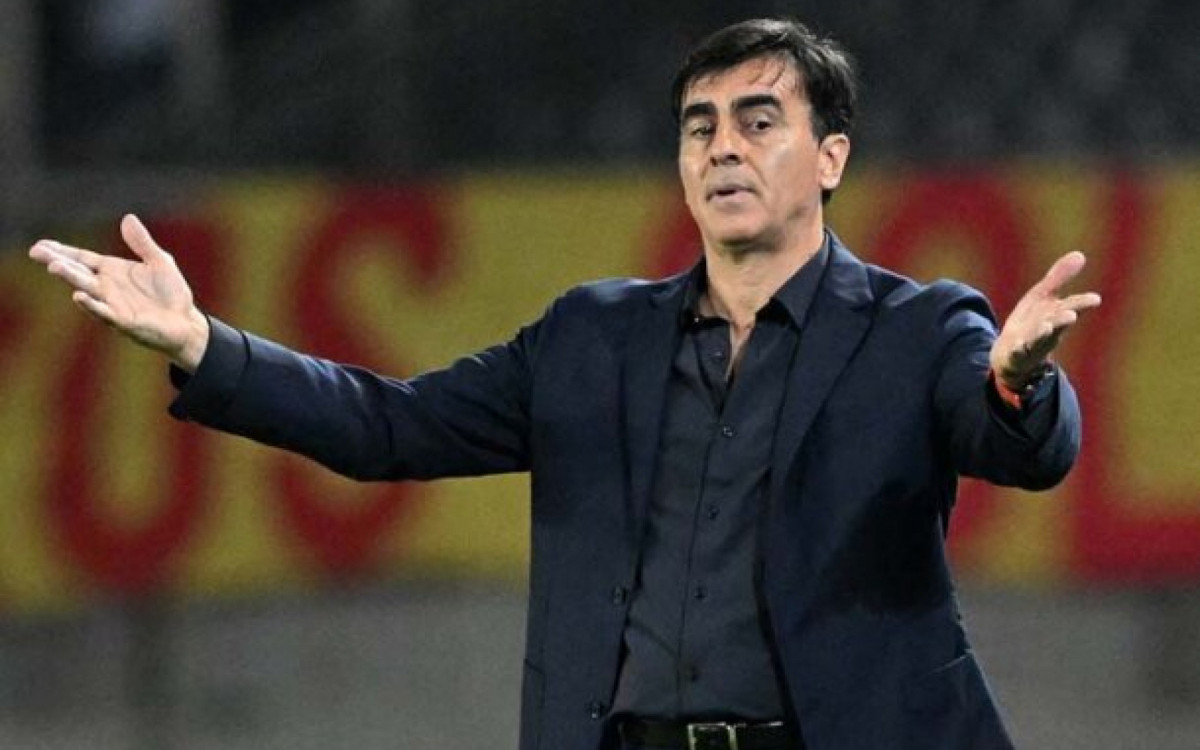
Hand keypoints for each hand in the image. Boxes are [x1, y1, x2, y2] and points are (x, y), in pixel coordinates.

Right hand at [28, 214, 209, 370]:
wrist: (186, 322)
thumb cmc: (171, 293)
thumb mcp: (159, 261)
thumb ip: (142, 242)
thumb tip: (128, 218)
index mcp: (112, 270)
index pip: (82, 258)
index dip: (62, 251)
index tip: (41, 244)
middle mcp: (107, 287)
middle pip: (78, 271)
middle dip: (58, 261)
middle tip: (36, 252)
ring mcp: (112, 304)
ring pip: (87, 289)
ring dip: (71, 278)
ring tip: (54, 267)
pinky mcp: (123, 320)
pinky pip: (104, 312)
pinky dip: (92, 305)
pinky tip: (79, 296)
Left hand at [990, 251, 1100, 388]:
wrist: (1011, 354)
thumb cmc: (1032, 322)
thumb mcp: (1042, 296)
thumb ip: (1059, 278)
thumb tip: (1080, 254)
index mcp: (1055, 314)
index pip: (1071, 307)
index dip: (1081, 304)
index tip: (1095, 299)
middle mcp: (1048, 330)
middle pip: (1057, 324)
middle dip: (1063, 319)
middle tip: (1072, 314)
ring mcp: (1032, 344)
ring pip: (1039, 340)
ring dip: (1043, 333)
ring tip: (1047, 326)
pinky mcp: (1015, 355)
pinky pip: (1017, 353)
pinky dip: (1019, 349)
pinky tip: (1018, 345)